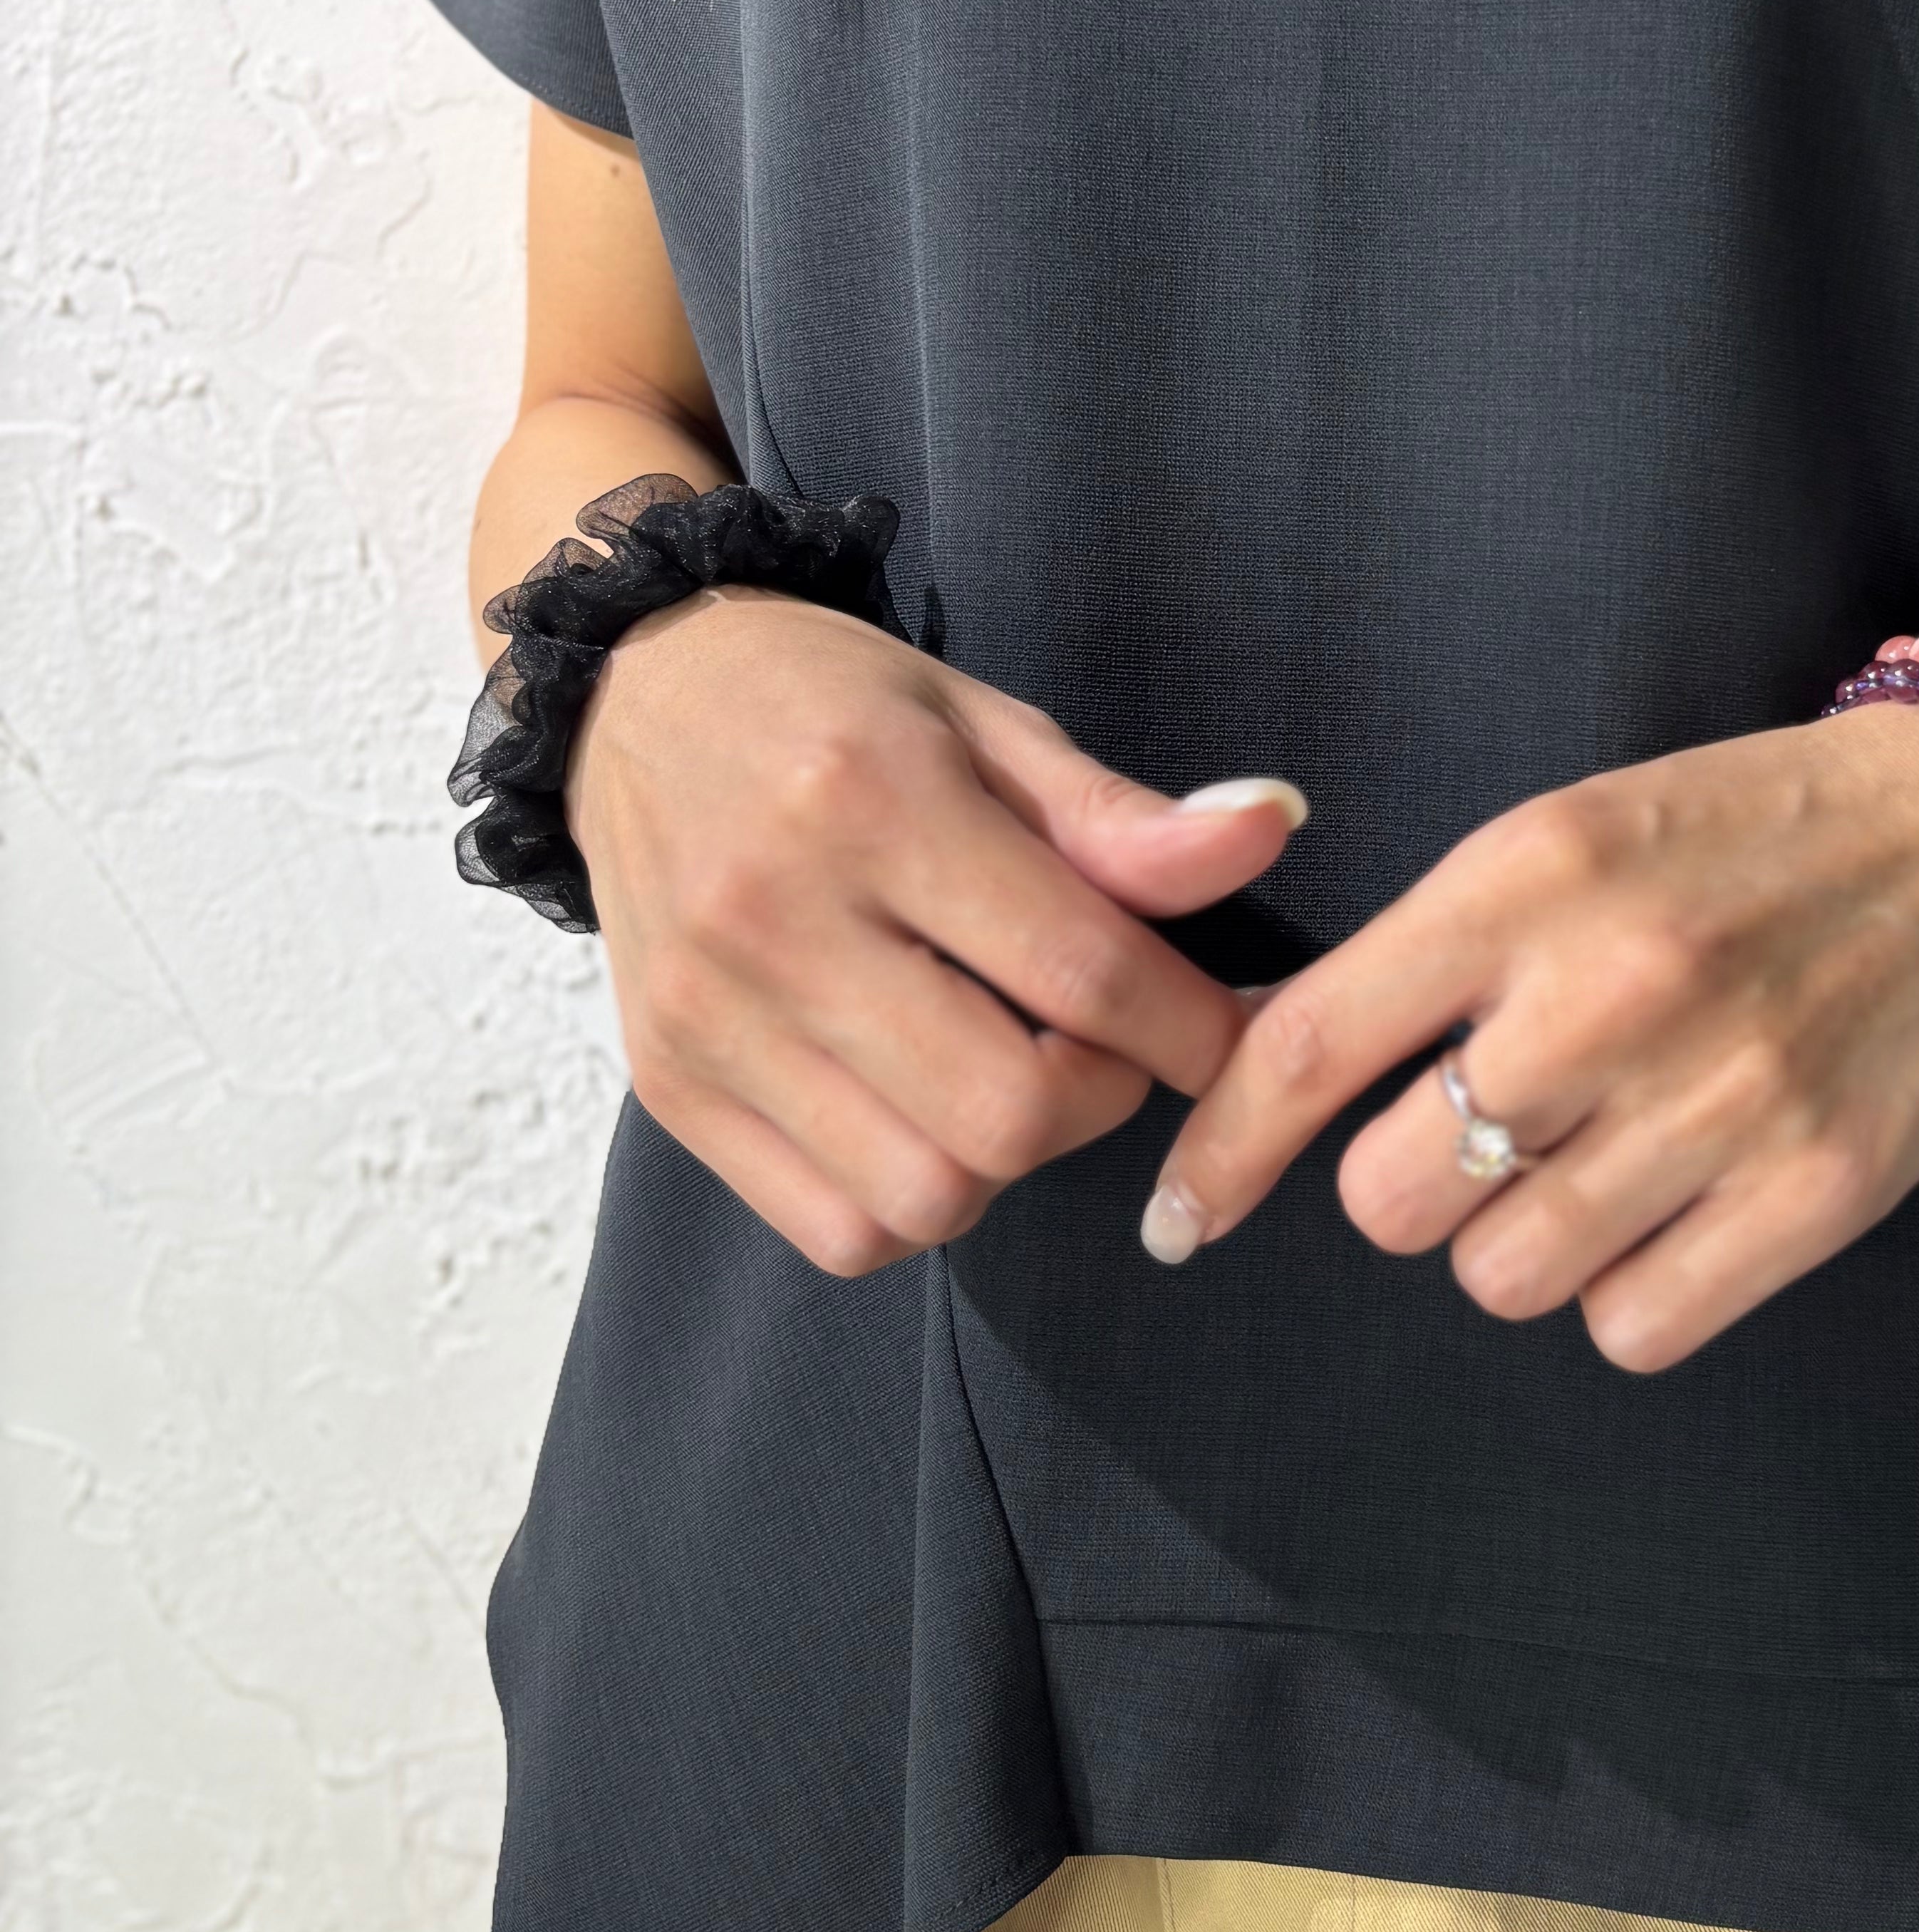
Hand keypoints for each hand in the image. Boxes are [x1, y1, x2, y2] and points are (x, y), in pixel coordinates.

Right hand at [571, 587, 1305, 1276]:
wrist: (633, 700)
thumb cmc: (834, 707)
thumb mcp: (986, 723)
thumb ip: (1122, 817)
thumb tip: (1273, 830)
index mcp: (872, 801)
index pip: (1082, 972)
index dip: (1194, 1028)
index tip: (1229, 1031)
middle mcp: (776, 918)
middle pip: (1007, 1114)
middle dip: (1101, 1098)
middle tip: (1105, 1042)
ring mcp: (710, 1018)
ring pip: (925, 1195)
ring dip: (1007, 1161)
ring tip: (1008, 1072)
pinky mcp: (669, 1087)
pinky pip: (836, 1231)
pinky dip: (914, 1205)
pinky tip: (924, 1116)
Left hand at [1143, 699, 1918, 1370]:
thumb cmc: (1747, 835)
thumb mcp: (1566, 838)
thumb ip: (1431, 950)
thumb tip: (1271, 1064)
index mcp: (1529, 877)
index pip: (1312, 1043)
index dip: (1219, 1152)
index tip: (1180, 1218)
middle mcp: (1612, 987)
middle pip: (1391, 1195)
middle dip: (1409, 1187)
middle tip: (1482, 1139)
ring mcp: (1722, 1096)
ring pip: (1505, 1275)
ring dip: (1521, 1245)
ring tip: (1598, 1164)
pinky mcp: (1819, 1188)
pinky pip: (1634, 1325)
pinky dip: (1629, 1295)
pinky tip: (1672, 1213)